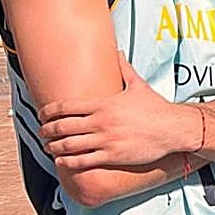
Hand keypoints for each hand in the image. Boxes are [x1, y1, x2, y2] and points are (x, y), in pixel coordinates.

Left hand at [38, 53, 199, 169]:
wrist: (173, 128)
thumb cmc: (156, 108)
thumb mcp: (139, 85)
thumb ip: (124, 69)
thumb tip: (118, 52)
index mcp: (104, 104)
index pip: (66, 107)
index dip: (48, 111)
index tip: (42, 114)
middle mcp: (101, 122)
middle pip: (62, 126)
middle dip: (46, 130)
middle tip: (42, 132)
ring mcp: (106, 140)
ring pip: (68, 145)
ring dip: (53, 147)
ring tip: (48, 147)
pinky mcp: (112, 155)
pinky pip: (82, 161)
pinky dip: (67, 162)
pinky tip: (62, 161)